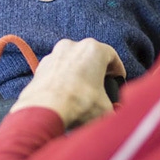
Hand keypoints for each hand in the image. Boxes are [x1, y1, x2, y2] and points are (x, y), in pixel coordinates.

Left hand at [11, 38, 125, 128]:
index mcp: (93, 49)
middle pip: (90, 56)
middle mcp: (72, 46)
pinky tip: (67, 94)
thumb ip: (113, 106)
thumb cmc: (77, 104)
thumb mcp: (105, 108)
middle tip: (102, 84)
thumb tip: (113, 113)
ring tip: (83, 91)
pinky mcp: (41, 66)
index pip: (112, 55)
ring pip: (72, 62)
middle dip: (97, 70)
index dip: (118, 69)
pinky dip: (63, 79)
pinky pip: (57, 70)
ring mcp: (54, 55)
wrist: (46, 111)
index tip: (118, 77)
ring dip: (79, 74)